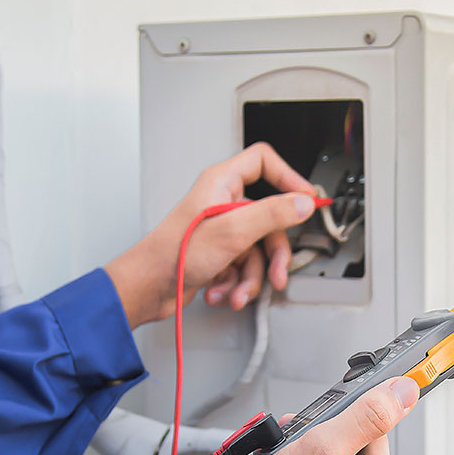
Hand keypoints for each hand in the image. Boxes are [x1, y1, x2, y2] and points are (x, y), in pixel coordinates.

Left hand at [105, 142, 316, 327]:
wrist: (148, 288)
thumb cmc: (173, 255)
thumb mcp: (232, 231)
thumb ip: (272, 214)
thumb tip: (302, 203)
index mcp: (222, 184)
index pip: (263, 162)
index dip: (288, 177)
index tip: (306, 199)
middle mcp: (223, 204)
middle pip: (269, 220)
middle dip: (272, 254)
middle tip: (276, 272)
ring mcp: (222, 230)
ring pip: (258, 251)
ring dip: (251, 278)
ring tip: (238, 291)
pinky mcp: (219, 254)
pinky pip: (244, 267)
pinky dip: (236, 284)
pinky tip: (223, 292)